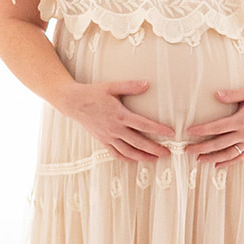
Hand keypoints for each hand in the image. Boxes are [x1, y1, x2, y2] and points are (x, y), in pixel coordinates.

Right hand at [61, 79, 175, 162]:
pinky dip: (126, 158)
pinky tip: (135, 159)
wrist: (73, 102)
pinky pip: (115, 153)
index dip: (158, 130)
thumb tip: (147, 84)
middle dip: (155, 149)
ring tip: (155, 159)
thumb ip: (130, 86)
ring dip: (142, 157)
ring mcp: (108, 137)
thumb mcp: (112, 86)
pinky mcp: (102, 141)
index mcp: (120, 115)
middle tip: (168, 153)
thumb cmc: (93, 93)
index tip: (171, 133)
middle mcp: (115, 129)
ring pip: (128, 152)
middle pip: (139, 142)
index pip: (144, 125)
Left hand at [185, 85, 243, 163]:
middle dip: (202, 147)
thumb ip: (231, 94)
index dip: (202, 130)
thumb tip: (215, 94)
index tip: (189, 131)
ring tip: (199, 159)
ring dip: (213, 158)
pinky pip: (240, 157)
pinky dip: (229, 162)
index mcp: (242, 120)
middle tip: (187, 150)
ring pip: (228, 153)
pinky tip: (217, 165)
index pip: (217, 127)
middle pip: (219, 143)